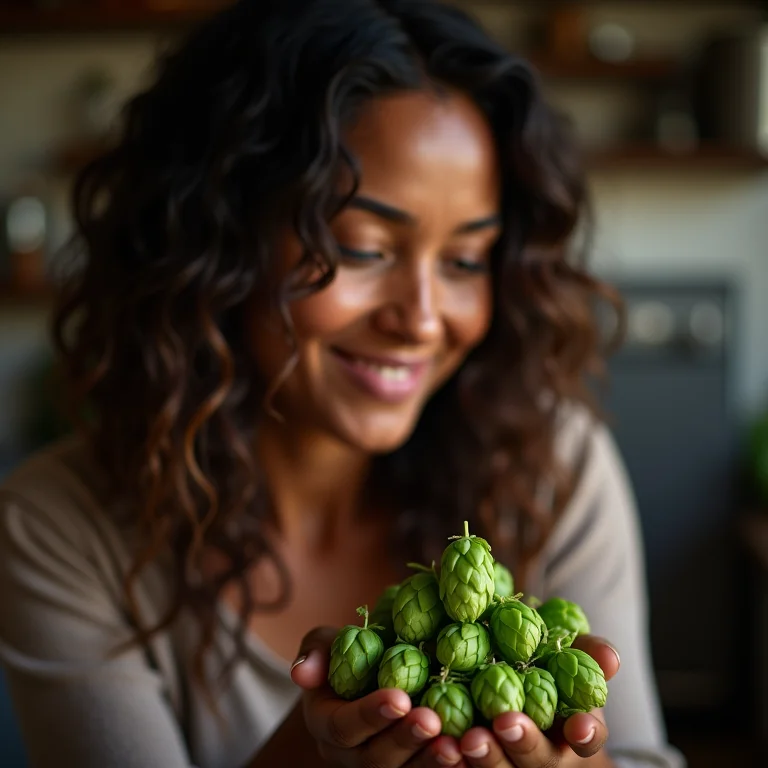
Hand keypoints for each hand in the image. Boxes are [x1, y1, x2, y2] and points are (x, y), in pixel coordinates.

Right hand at [292, 626, 465, 766]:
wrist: (369, 680)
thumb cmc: (347, 657)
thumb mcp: (327, 644)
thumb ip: (316, 651)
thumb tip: (302, 672)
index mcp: (327, 724)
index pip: (344, 726)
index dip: (371, 714)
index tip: (400, 697)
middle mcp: (351, 756)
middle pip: (376, 759)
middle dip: (405, 740)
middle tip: (432, 719)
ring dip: (429, 763)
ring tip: (455, 745)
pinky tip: (468, 755)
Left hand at [456, 635, 620, 767]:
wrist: (507, 680)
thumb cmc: (545, 666)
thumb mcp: (569, 655)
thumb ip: (588, 653)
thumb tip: (610, 658)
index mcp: (572, 728)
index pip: (587, 736)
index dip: (586, 733)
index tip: (580, 726)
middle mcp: (544, 754)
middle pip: (537, 759)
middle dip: (523, 742)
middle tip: (506, 722)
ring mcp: (509, 763)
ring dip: (485, 757)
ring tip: (469, 738)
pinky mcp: (473, 762)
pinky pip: (461, 767)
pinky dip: (449, 757)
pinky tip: (438, 740)